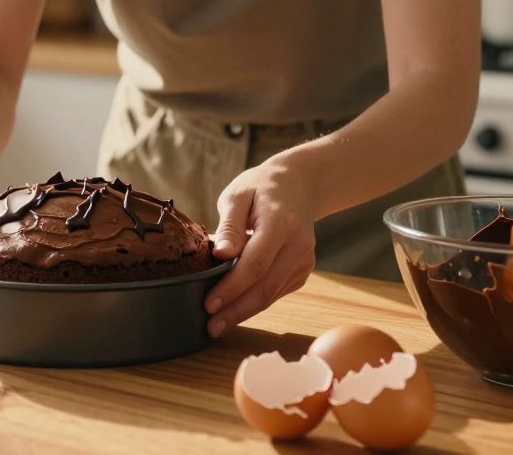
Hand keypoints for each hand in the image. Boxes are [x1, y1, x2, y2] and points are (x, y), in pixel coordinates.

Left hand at [203, 159, 317, 337]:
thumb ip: (230, 225)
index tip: (209, 304)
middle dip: (236, 311)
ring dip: (244, 311)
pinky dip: (255, 301)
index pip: (255, 264)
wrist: (299, 184)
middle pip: (265, 287)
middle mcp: (298, 245)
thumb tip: (220, 254)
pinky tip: (235, 308)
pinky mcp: (303, 270)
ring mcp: (304, 260)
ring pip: (271, 294)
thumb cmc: (261, 188)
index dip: (231, 288)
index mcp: (281, 223)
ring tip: (217, 324)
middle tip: (211, 327)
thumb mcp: (238, 194)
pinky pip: (276, 291)